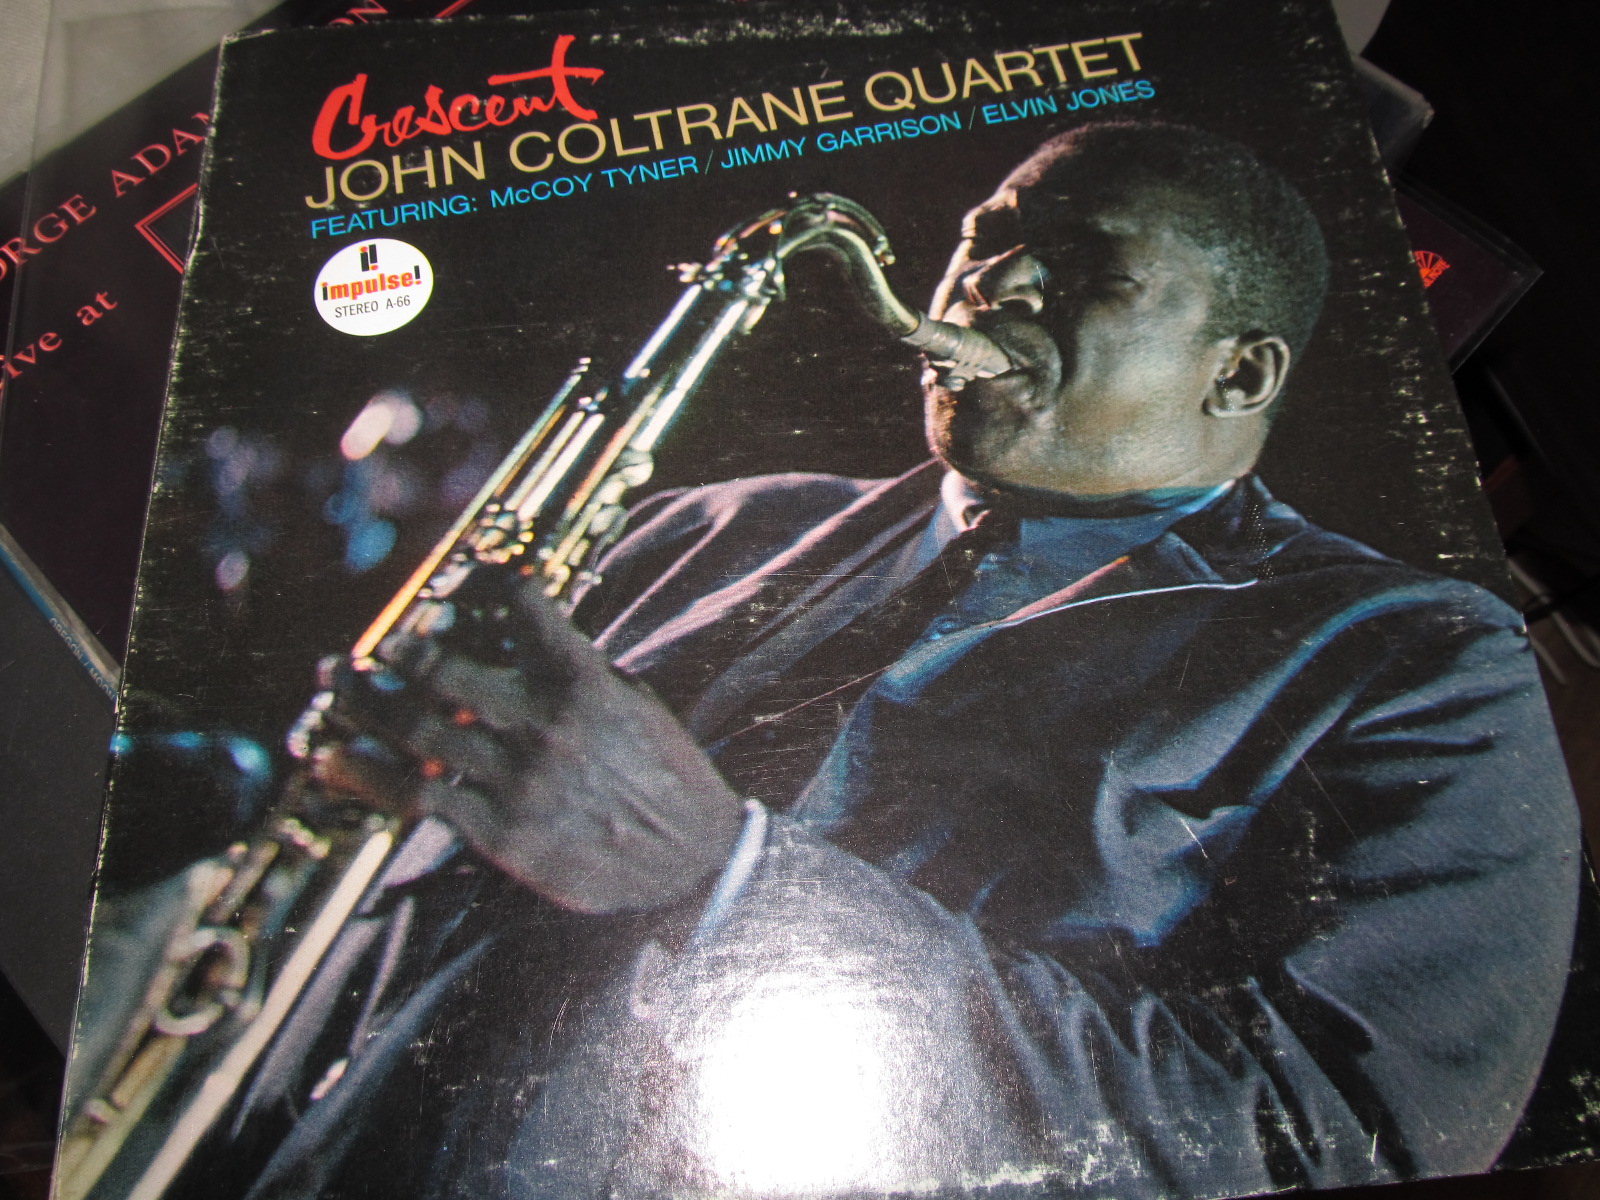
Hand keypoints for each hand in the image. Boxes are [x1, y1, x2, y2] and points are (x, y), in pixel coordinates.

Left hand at [312, 581, 745, 913]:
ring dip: (363, 704)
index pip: (519, 606)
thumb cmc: (665, 774)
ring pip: (417, 731)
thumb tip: (515, 639)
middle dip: (395, 652)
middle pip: (442, 671)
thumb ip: (574, 669)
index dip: (482, 581)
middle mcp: (544, 725)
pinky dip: (367, 776)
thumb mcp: (633, 701)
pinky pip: (419, 799)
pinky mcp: (502, 835)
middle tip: (370, 648)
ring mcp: (518, 781)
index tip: (460, 580)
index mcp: (583, 682)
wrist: (692, 858)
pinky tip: (334, 760)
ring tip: (336, 687)